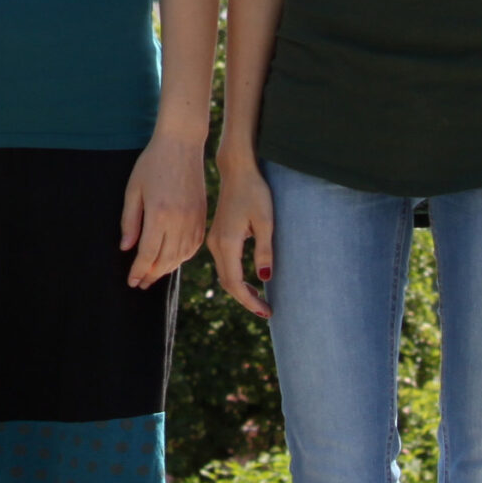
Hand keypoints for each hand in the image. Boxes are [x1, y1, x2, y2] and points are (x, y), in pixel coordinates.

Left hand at [121, 131, 207, 288]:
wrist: (182, 143)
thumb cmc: (152, 163)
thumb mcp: (133, 189)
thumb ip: (130, 221)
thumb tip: (127, 248)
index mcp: (159, 214)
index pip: (147, 254)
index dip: (138, 271)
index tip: (132, 281)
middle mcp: (178, 220)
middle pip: (165, 260)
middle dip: (151, 275)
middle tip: (141, 284)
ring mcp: (193, 219)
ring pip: (181, 256)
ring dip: (167, 269)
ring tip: (154, 274)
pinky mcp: (203, 215)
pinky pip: (194, 246)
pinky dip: (183, 257)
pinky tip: (173, 260)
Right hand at [207, 152, 272, 318]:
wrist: (237, 170)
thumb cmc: (255, 192)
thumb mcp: (266, 221)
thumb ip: (264, 250)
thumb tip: (265, 279)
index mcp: (227, 242)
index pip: (235, 283)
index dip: (250, 301)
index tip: (267, 311)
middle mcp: (216, 244)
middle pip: (227, 283)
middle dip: (246, 299)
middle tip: (266, 311)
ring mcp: (214, 240)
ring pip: (224, 275)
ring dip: (240, 290)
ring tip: (260, 300)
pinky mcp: (217, 235)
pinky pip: (224, 264)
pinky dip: (235, 278)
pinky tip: (249, 282)